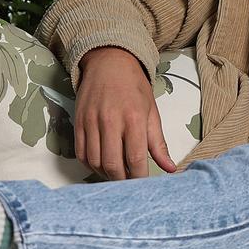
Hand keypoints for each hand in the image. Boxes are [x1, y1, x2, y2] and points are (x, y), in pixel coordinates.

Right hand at [74, 46, 175, 179]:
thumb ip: (158, 143)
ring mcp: (91, 122)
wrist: (109, 63)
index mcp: (133, 118)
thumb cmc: (134, 88)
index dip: (139, 177)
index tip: (143, 185)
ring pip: (95, 161)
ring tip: (116, 174)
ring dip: (106, 174)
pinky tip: (101, 165)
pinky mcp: (78, 122)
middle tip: (129, 183)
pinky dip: (90, 165)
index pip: (135, 157)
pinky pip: (81, 153)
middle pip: (112, 163)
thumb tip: (170, 168)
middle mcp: (110, 120)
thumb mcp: (152, 112)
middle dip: (122, 180)